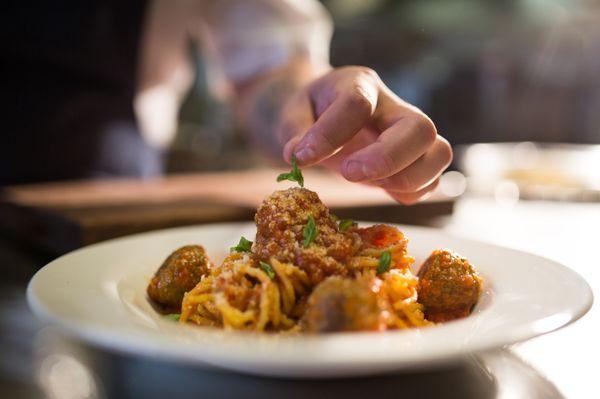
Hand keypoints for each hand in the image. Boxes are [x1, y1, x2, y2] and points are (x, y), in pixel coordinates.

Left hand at [277, 66, 451, 204]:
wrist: (322, 111)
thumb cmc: (308, 112)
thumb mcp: (290, 112)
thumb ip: (293, 130)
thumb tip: (297, 155)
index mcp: (359, 84)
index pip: (358, 103)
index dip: (330, 133)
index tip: (303, 157)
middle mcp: (393, 106)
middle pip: (420, 126)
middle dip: (387, 158)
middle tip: (349, 174)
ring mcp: (409, 132)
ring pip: (439, 152)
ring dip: (408, 178)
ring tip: (373, 184)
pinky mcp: (415, 158)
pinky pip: (433, 178)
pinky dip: (414, 191)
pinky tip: (384, 190)